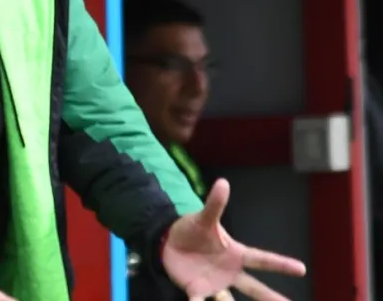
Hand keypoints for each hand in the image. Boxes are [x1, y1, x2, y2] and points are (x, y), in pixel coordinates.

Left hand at [162, 178, 305, 300]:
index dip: (280, 264)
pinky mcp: (197, 290)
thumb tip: (223, 182)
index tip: (302, 268)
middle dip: (271, 297)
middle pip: (254, 287)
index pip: (261, 259)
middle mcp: (230, 272)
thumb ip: (215, 205)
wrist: (169, 242)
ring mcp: (216, 283)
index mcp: (236, 254)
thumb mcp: (203, 218)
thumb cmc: (193, 230)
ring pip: (230, 300)